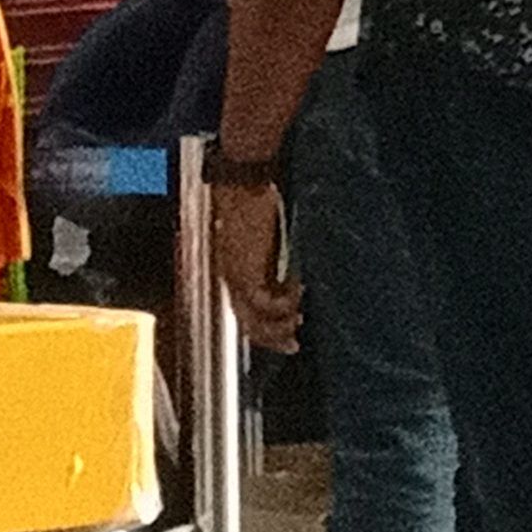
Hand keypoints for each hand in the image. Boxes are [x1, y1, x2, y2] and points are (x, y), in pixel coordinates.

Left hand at [211, 182, 301, 352]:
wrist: (241, 188)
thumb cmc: (251, 203)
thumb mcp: (263, 236)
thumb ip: (270, 256)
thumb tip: (288, 270)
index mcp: (234, 272)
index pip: (247, 313)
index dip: (267, 328)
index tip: (289, 332)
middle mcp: (231, 281)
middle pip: (248, 325)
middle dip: (273, 338)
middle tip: (294, 344)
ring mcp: (236, 279)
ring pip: (255, 320)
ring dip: (280, 324)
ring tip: (300, 317)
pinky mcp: (246, 273)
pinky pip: (266, 303)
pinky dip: (285, 302)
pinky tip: (300, 289)